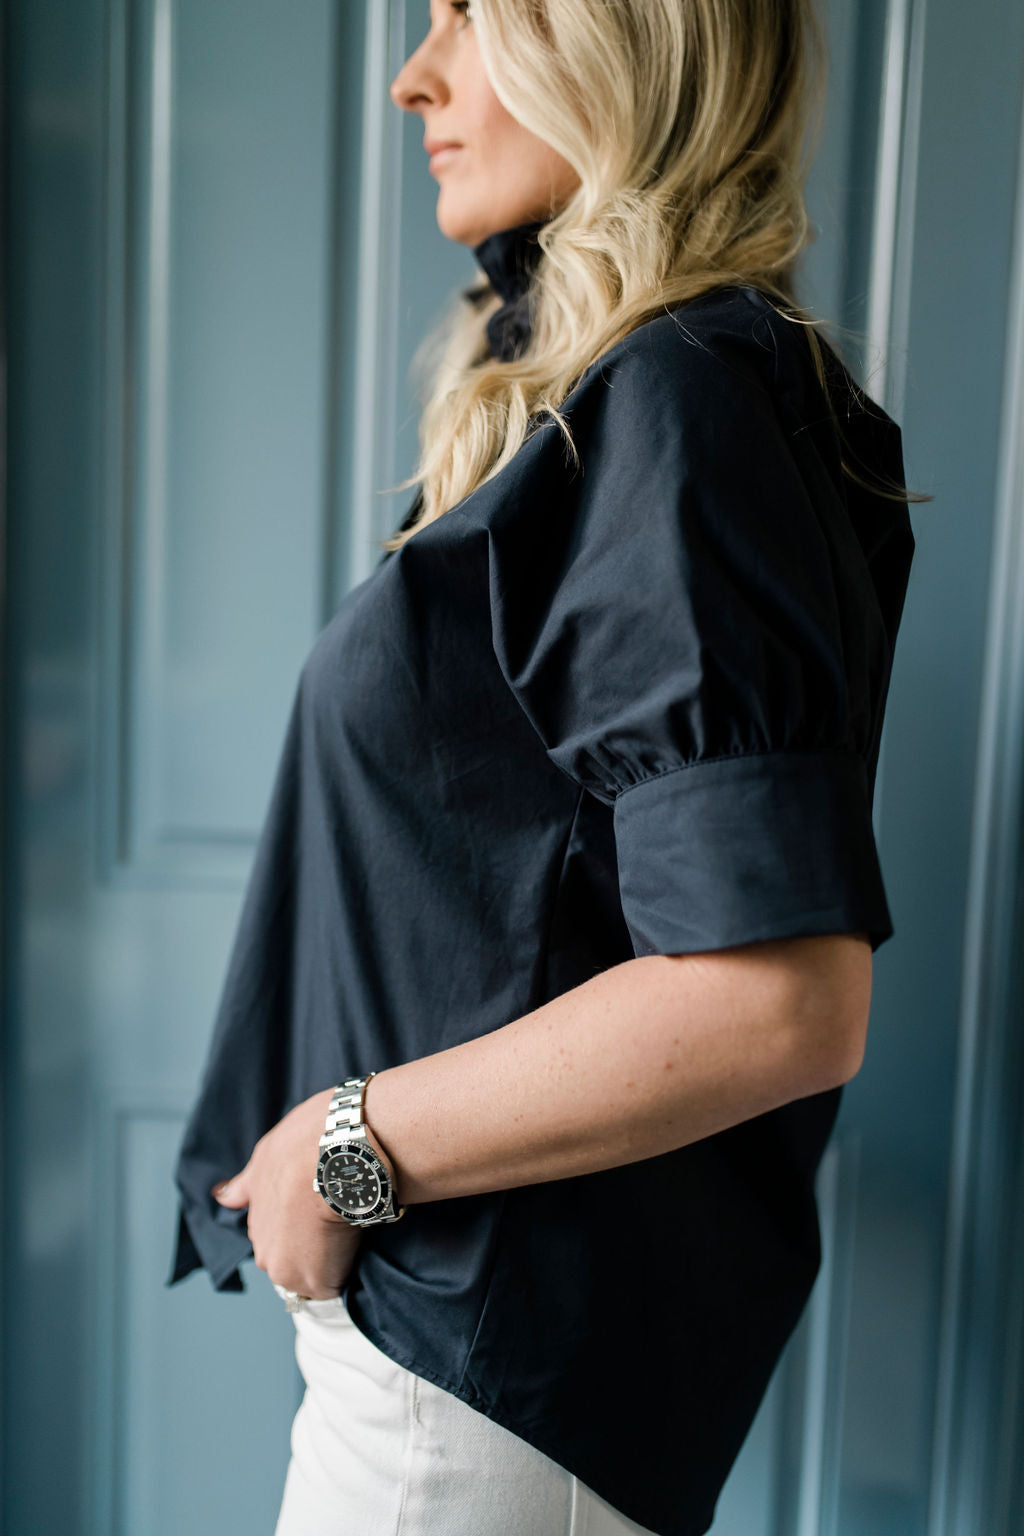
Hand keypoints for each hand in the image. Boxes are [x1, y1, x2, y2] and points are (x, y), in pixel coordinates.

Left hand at [212, 1088, 362, 1298]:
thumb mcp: (266, 1157)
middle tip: (332, 1218)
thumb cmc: (304, 1145)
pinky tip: (353, 1243)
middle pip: (291, 1260)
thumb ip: (246, 1185)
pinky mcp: (317, 1283)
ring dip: (329, 1261)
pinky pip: (333, 1284)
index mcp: (254, 1223)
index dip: (300, 1224)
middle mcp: (263, 1252)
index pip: (277, 1236)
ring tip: (345, 1230)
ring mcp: (288, 1272)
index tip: (316, 1209)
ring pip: (312, 1275)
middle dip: (310, 1247)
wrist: (334, 1155)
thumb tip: (221, 1197)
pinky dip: (345, 1269)